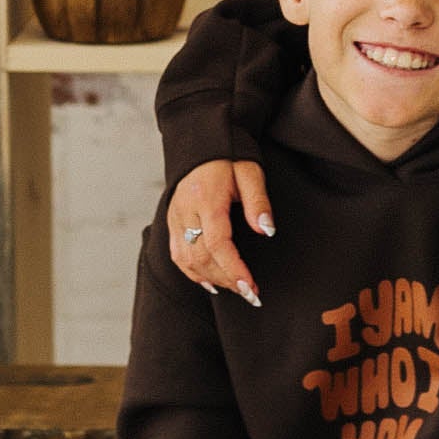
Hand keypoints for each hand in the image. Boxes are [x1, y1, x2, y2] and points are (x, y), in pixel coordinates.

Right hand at [167, 157, 270, 304]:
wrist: (201, 143)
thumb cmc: (229, 156)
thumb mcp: (250, 172)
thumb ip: (258, 202)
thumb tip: (266, 230)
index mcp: (206, 199)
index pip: (218, 243)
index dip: (234, 269)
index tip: (251, 287)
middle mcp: (186, 211)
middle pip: (202, 257)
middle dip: (227, 280)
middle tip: (251, 294)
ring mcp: (175, 217)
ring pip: (187, 259)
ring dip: (212, 279)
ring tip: (236, 289)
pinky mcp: (171, 221)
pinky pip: (177, 254)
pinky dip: (193, 273)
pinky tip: (211, 282)